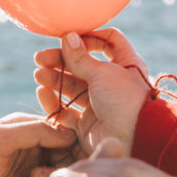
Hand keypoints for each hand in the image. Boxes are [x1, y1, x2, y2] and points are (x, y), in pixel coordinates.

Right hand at [33, 28, 154, 157]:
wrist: (136, 141)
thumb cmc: (125, 101)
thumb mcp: (103, 73)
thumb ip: (80, 57)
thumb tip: (68, 36)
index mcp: (125, 64)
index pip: (108, 42)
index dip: (89, 36)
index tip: (69, 37)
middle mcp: (112, 83)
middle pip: (83, 65)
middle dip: (61, 61)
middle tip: (40, 59)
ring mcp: (99, 104)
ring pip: (72, 87)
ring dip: (55, 80)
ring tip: (39, 76)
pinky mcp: (88, 125)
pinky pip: (67, 112)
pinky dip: (54, 102)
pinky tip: (43, 93)